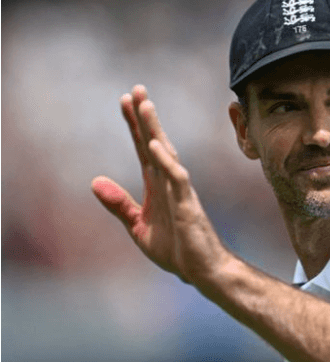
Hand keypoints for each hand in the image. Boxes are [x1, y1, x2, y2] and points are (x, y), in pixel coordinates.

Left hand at [91, 85, 229, 283]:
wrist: (202, 272)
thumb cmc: (177, 250)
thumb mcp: (138, 227)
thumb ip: (119, 205)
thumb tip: (95, 181)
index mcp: (157, 186)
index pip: (142, 149)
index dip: (133, 125)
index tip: (124, 101)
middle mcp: (169, 183)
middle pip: (154, 143)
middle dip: (145, 117)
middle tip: (136, 89)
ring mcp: (180, 192)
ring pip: (167, 154)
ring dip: (154, 129)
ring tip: (145, 105)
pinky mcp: (188, 205)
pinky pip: (177, 178)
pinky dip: (166, 161)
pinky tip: (154, 145)